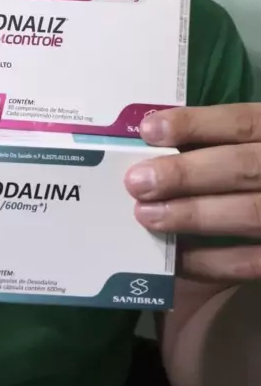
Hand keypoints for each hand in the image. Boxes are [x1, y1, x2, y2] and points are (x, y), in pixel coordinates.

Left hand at [125, 103, 260, 281]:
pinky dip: (210, 261)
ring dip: (192, 214)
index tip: (148, 131)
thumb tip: (156, 141)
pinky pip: (250, 262)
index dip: (194, 124)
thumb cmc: (258, 166)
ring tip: (147, 215)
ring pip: (248, 212)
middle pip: (241, 167)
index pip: (241, 122)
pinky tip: (175, 257)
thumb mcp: (252, 142)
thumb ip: (219, 139)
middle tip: (136, 182)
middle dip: (185, 174)